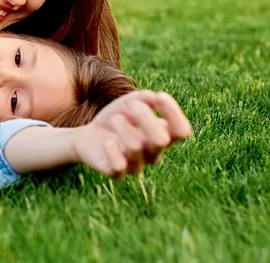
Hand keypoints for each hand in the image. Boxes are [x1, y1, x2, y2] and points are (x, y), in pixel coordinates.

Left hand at [73, 91, 190, 177]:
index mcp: (163, 136)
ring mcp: (136, 165)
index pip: (181, 131)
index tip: (160, 96)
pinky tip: (108, 142)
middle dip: (145, 117)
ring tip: (115, 119)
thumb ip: (142, 98)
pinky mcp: (116, 173)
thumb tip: (153, 98)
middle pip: (161, 140)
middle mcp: (153, 153)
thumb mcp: (128, 103)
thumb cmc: (115, 118)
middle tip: (131, 105)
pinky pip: (119, 166)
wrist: (88, 137)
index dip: (174, 113)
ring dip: (123, 126)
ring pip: (136, 147)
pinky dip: (112, 150)